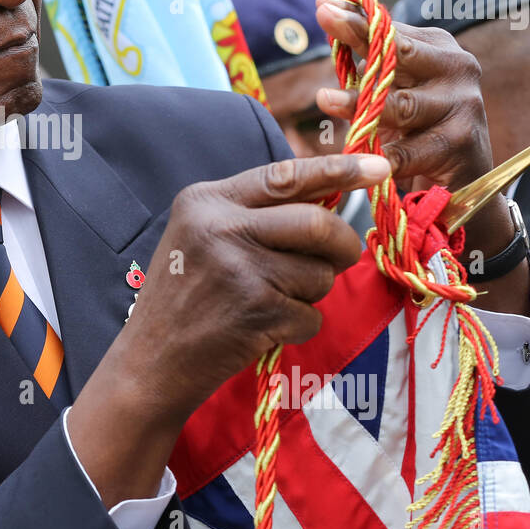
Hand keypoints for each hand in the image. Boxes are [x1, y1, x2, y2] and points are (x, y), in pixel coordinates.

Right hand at [69, 153, 387, 507]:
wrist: (149, 361)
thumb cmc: (184, 296)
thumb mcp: (201, 236)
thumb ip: (253, 213)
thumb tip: (328, 196)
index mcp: (206, 200)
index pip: (284, 175)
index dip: (338, 170)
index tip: (380, 167)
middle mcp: (220, 228)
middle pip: (317, 223)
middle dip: (342, 245)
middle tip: (340, 258)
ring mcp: (239, 270)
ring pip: (320, 273)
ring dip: (311, 293)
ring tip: (273, 301)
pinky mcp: (256, 312)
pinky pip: (311, 314)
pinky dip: (298, 326)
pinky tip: (263, 328)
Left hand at [313, 0, 493, 192]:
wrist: (463, 181)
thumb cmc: (418, 129)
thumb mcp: (394, 90)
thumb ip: (368, 58)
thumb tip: (326, 9)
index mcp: (439, 50)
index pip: (391, 31)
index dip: (356, 17)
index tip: (323, 4)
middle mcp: (457, 68)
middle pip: (398, 53)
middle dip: (359, 34)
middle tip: (324, 20)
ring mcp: (463, 105)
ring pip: (401, 104)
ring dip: (359, 103)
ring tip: (324, 99)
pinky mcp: (461, 144)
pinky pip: (409, 152)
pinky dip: (382, 157)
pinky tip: (357, 158)